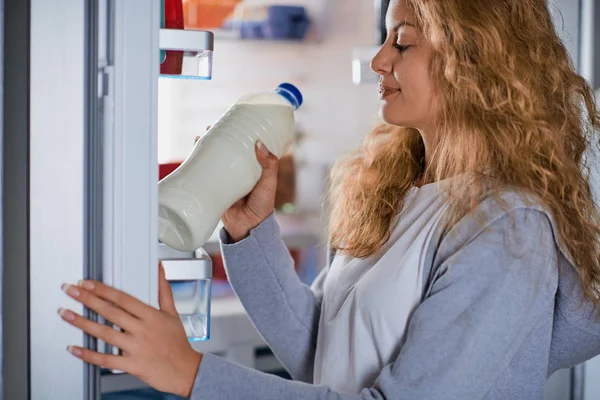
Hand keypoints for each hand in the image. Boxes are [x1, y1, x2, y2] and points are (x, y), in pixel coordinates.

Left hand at [58, 264, 200, 397]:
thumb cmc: (178, 344)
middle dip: (87, 299)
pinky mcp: (130, 365)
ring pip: (104, 333)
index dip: (103, 289)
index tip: (88, 283)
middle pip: (110, 312)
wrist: (185, 370)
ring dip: (82, 323)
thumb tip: (160, 270)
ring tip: (66, 314)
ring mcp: (135, 348)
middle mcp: (142, 330)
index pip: (123, 298)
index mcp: (151, 316)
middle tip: (71, 291)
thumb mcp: (173, 314)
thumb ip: (163, 290)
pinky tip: (75, 348)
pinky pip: (105, 359)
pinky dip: (88, 354)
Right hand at [195, 130, 278, 241]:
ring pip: (213, 161)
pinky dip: (198, 166)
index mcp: (252, 168)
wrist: (248, 229)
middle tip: (211, 129)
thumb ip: (269, 165)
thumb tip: (259, 144)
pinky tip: (192, 158)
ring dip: (205, 149)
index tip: (232, 123)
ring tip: (200, 139)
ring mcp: (224, 180)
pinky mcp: (214, 189)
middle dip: (217, 139)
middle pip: (225, 151)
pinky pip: (205, 175)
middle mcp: (237, 172)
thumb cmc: (263, 208)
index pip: (244, 147)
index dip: (237, 135)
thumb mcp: (269, 183)